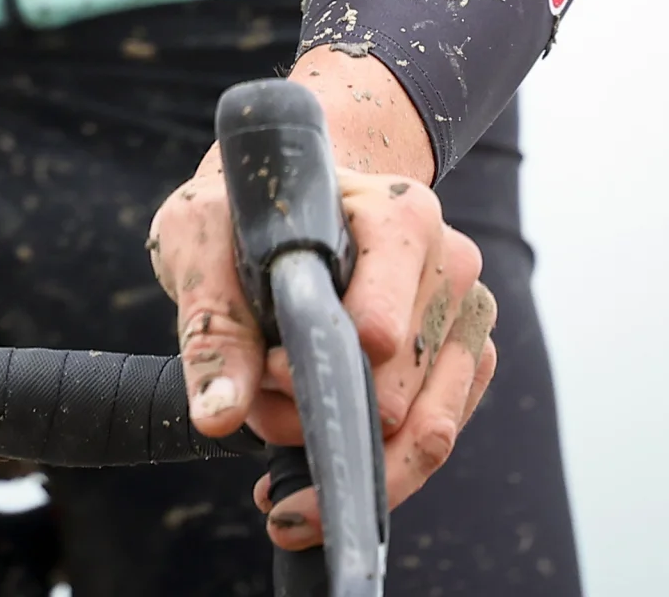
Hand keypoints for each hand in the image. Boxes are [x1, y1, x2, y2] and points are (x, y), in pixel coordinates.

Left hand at [146, 53, 497, 554]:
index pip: (379, 334)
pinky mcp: (467, 364)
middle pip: (398, 400)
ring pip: (426, 437)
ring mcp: (466, 319)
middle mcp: (451, 266)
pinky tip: (307, 462)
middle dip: (316, 421)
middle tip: (257, 400)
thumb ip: (212, 324)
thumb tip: (220, 415)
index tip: (265, 372)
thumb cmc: (243, 212)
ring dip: (339, 454)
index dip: (312, 374)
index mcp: (401, 219)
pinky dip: (368, 468)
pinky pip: (429, 447)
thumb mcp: (201, 238)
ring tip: (277, 447)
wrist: (285, 199)